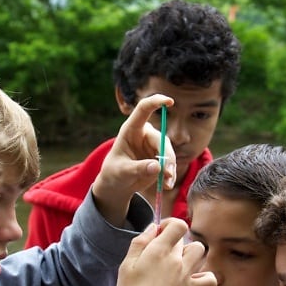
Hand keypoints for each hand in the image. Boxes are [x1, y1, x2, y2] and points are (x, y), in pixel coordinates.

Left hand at [92, 94, 176, 225]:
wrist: (117, 184)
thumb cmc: (114, 173)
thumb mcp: (122, 172)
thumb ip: (138, 168)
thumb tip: (157, 167)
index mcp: (131, 129)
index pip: (144, 109)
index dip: (156, 102)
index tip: (169, 101)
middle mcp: (145, 134)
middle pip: (162, 139)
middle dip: (167, 157)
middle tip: (167, 173)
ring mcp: (154, 146)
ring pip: (169, 152)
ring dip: (170, 168)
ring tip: (167, 184)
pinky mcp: (161, 158)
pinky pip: (170, 164)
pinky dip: (170, 175)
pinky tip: (167, 185)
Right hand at [115, 218, 215, 285]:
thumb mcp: (126, 264)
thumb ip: (140, 242)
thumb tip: (153, 227)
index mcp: (160, 250)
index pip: (178, 224)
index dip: (170, 223)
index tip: (161, 232)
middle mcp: (176, 259)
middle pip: (185, 238)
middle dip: (174, 240)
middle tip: (161, 251)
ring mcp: (186, 274)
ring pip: (199, 251)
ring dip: (190, 252)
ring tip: (178, 261)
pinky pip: (209, 278)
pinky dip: (205, 276)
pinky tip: (193, 277)